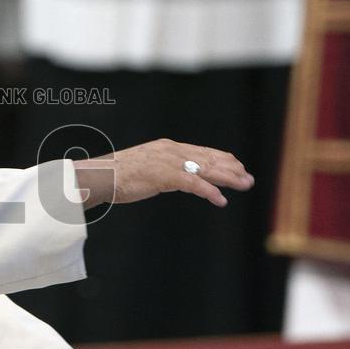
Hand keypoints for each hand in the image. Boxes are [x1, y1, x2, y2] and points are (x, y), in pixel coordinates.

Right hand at [74, 138, 253, 208]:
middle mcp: (171, 151)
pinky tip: (220, 200)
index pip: (201, 151)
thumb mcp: (145, 167)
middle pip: (208, 158)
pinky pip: (194, 184)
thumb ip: (163, 170)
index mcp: (167, 148)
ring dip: (228, 178)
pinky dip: (210, 192)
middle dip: (231, 168)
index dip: (222, 159)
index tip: (237, 166)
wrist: (102, 175)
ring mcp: (169, 162)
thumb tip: (174, 178)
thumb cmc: (118, 175)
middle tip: (248, 178)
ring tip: (244, 185)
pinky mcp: (165, 175)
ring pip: (206, 168)